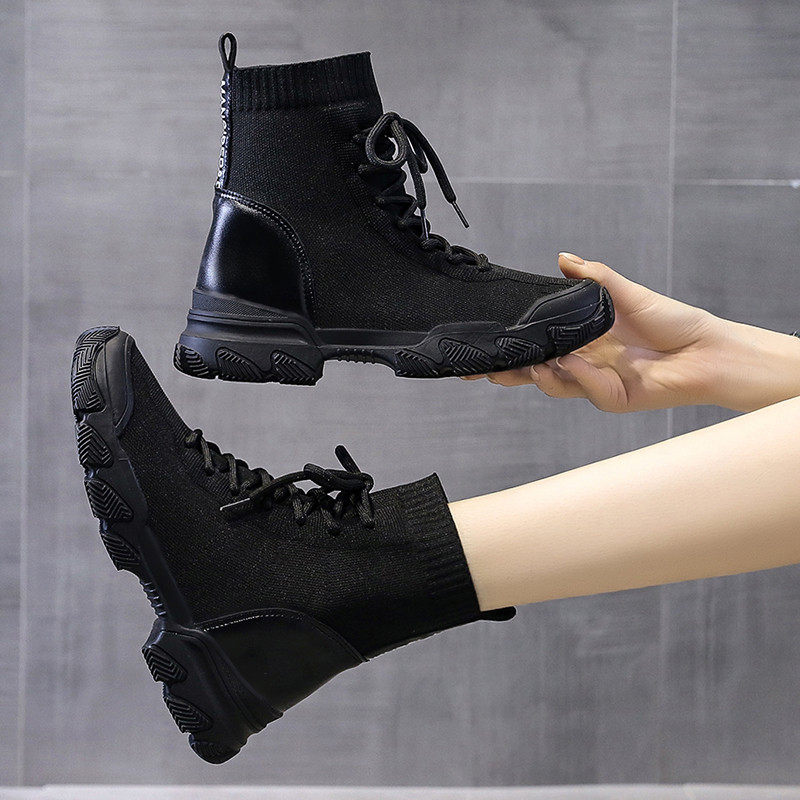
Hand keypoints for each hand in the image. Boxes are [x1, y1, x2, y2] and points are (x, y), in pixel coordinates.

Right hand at [465, 253, 726, 411]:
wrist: (707, 350)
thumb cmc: (673, 322)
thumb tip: (563, 259)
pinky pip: (588, 390)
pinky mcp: (614, 398)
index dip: (514, 346)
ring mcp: (597, 383)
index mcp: (584, 338)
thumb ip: (594, 278)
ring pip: (556, 385)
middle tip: (487, 369)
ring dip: (541, 375)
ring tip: (534, 363)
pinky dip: (580, 376)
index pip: (540, 343)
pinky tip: (578, 363)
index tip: (488, 342)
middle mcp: (585, 362)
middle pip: (537, 372)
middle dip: (510, 373)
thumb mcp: (627, 293)